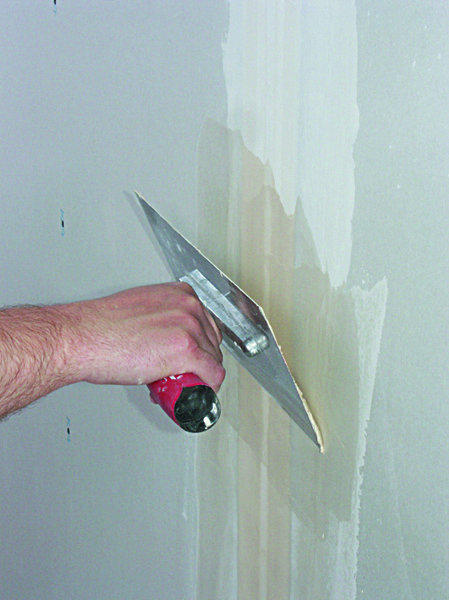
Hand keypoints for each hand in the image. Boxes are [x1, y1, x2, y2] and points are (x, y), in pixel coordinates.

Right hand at [62, 283, 225, 392]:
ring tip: (178, 385)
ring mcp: (190, 327)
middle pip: (212, 341)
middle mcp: (188, 306)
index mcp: (179, 293)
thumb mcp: (141, 309)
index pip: (206, 323)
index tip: (192, 357)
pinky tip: (197, 394)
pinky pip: (212, 376)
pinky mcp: (187, 351)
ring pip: (213, 360)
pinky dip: (208, 389)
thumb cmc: (101, 327)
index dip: (200, 345)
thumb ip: (160, 317)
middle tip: (182, 374)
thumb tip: (166, 337)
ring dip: (200, 377)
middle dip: (201, 361)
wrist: (83, 338)